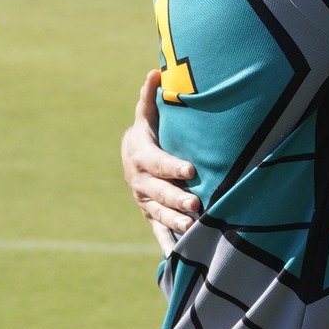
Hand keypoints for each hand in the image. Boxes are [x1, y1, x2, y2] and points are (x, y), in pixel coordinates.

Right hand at [122, 70, 199, 239]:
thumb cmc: (148, 133)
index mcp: (141, 157)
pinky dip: (166, 244)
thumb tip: (156, 70)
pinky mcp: (150, 215)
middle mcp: (140, 182)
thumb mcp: (147, 116)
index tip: (192, 170)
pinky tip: (177, 258)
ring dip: (174, 222)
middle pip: (158, 193)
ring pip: (158, 214)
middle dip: (177, 200)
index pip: (158, 163)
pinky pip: (157, 231)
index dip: (173, 167)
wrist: (131, 158)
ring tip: (194, 228)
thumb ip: (150, 97)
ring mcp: (144, 201)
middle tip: (196, 206)